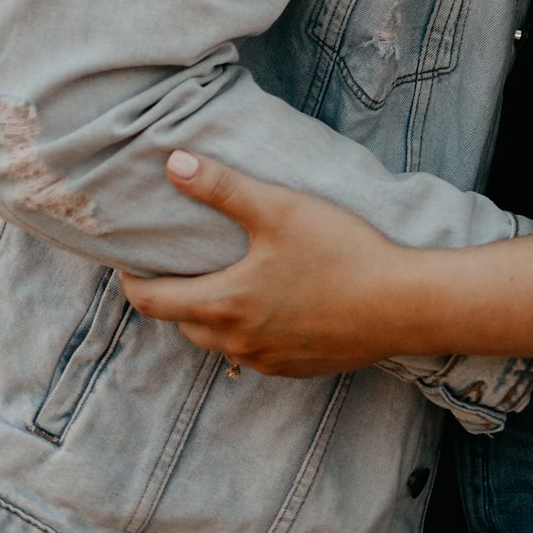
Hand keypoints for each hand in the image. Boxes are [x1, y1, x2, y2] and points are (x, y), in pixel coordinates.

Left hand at [120, 152, 407, 376]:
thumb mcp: (279, 209)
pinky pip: (253, 353)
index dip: (133, 281)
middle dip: (174, 296)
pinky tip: (273, 304)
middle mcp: (236, 342)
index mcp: (224, 303)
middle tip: (180, 265)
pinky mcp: (294, 369)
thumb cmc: (340, 252)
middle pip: (183, 323)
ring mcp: (266, 361)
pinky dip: (248, 331)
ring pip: (218, 343)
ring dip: (211, 316)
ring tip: (226, 281)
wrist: (401, 304)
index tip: (131, 261)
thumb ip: (223, 188)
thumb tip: (173, 163)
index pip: (152, 302)